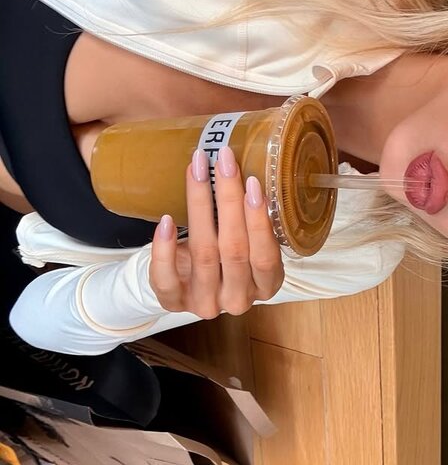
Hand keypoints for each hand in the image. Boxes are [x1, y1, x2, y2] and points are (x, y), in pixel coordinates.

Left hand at [149, 146, 283, 318]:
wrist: (187, 282)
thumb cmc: (225, 255)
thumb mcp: (248, 244)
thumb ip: (251, 223)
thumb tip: (245, 170)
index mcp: (265, 286)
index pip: (265, 258)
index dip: (259, 221)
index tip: (253, 182)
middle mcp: (237, 299)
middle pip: (234, 250)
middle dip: (229, 200)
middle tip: (224, 161)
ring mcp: (205, 303)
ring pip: (203, 254)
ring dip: (199, 207)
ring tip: (197, 170)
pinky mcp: (174, 302)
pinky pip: (167, 277)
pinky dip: (164, 247)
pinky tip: (166, 220)